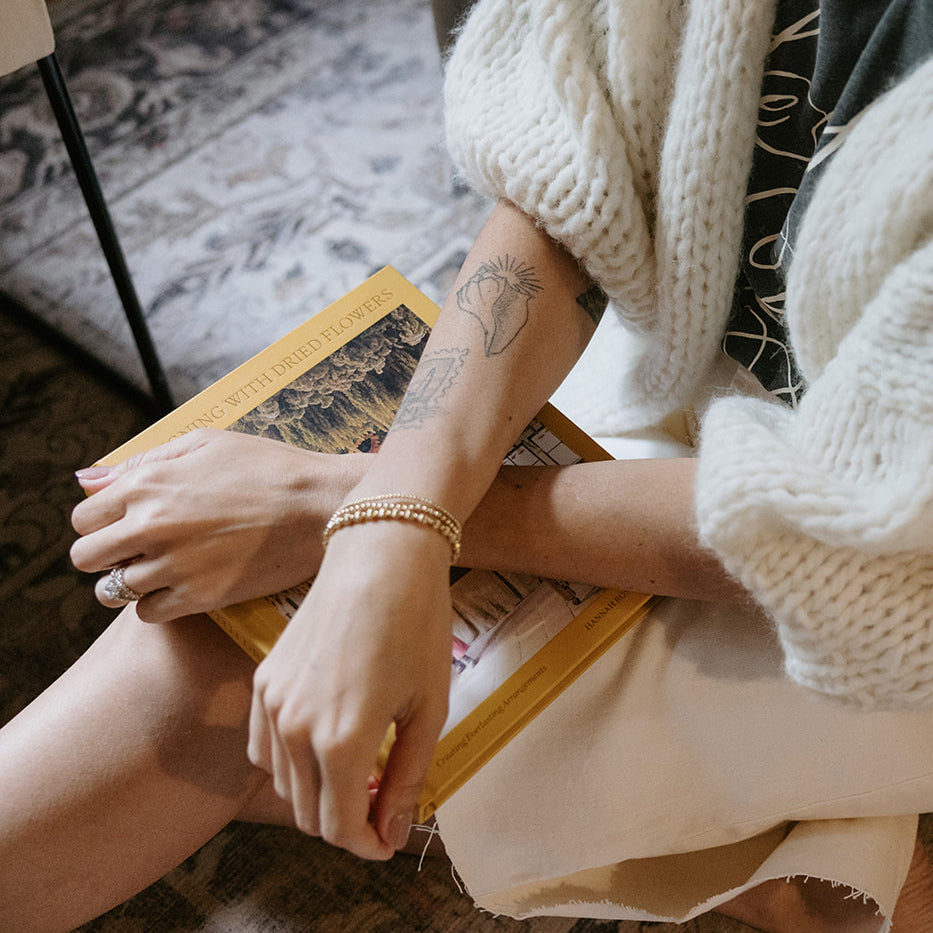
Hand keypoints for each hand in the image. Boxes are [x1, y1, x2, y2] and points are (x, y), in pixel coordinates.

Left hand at [70, 429, 366, 621]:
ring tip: (156, 571)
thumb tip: (87, 480)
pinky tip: (180, 587)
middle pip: (86, 557)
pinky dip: (156, 604)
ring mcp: (174, 565)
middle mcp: (151, 526)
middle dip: (105, 554)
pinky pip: (147, 613)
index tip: (123, 524)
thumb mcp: (206, 443)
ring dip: (127, 582)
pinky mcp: (200, 596)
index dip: (100, 522)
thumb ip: (143, 460)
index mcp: (147, 484)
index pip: (83, 518)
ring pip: (111, 590)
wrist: (320, 504)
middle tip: (136, 550)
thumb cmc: (268, 466)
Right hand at [248, 520, 451, 858]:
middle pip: (308, 813)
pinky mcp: (263, 680)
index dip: (368, 845)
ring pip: (283, 784)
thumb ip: (407, 777)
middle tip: (382, 805)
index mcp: (342, 740)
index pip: (341, 828)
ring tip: (360, 770)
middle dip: (346, 822)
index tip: (389, 841)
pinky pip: (264, 747)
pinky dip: (290, 763)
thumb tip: (392, 830)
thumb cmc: (416, 623)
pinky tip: (323, 744)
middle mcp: (295, 728)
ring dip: (318, 793)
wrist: (381, 555)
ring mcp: (272, 703)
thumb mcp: (427, 707)